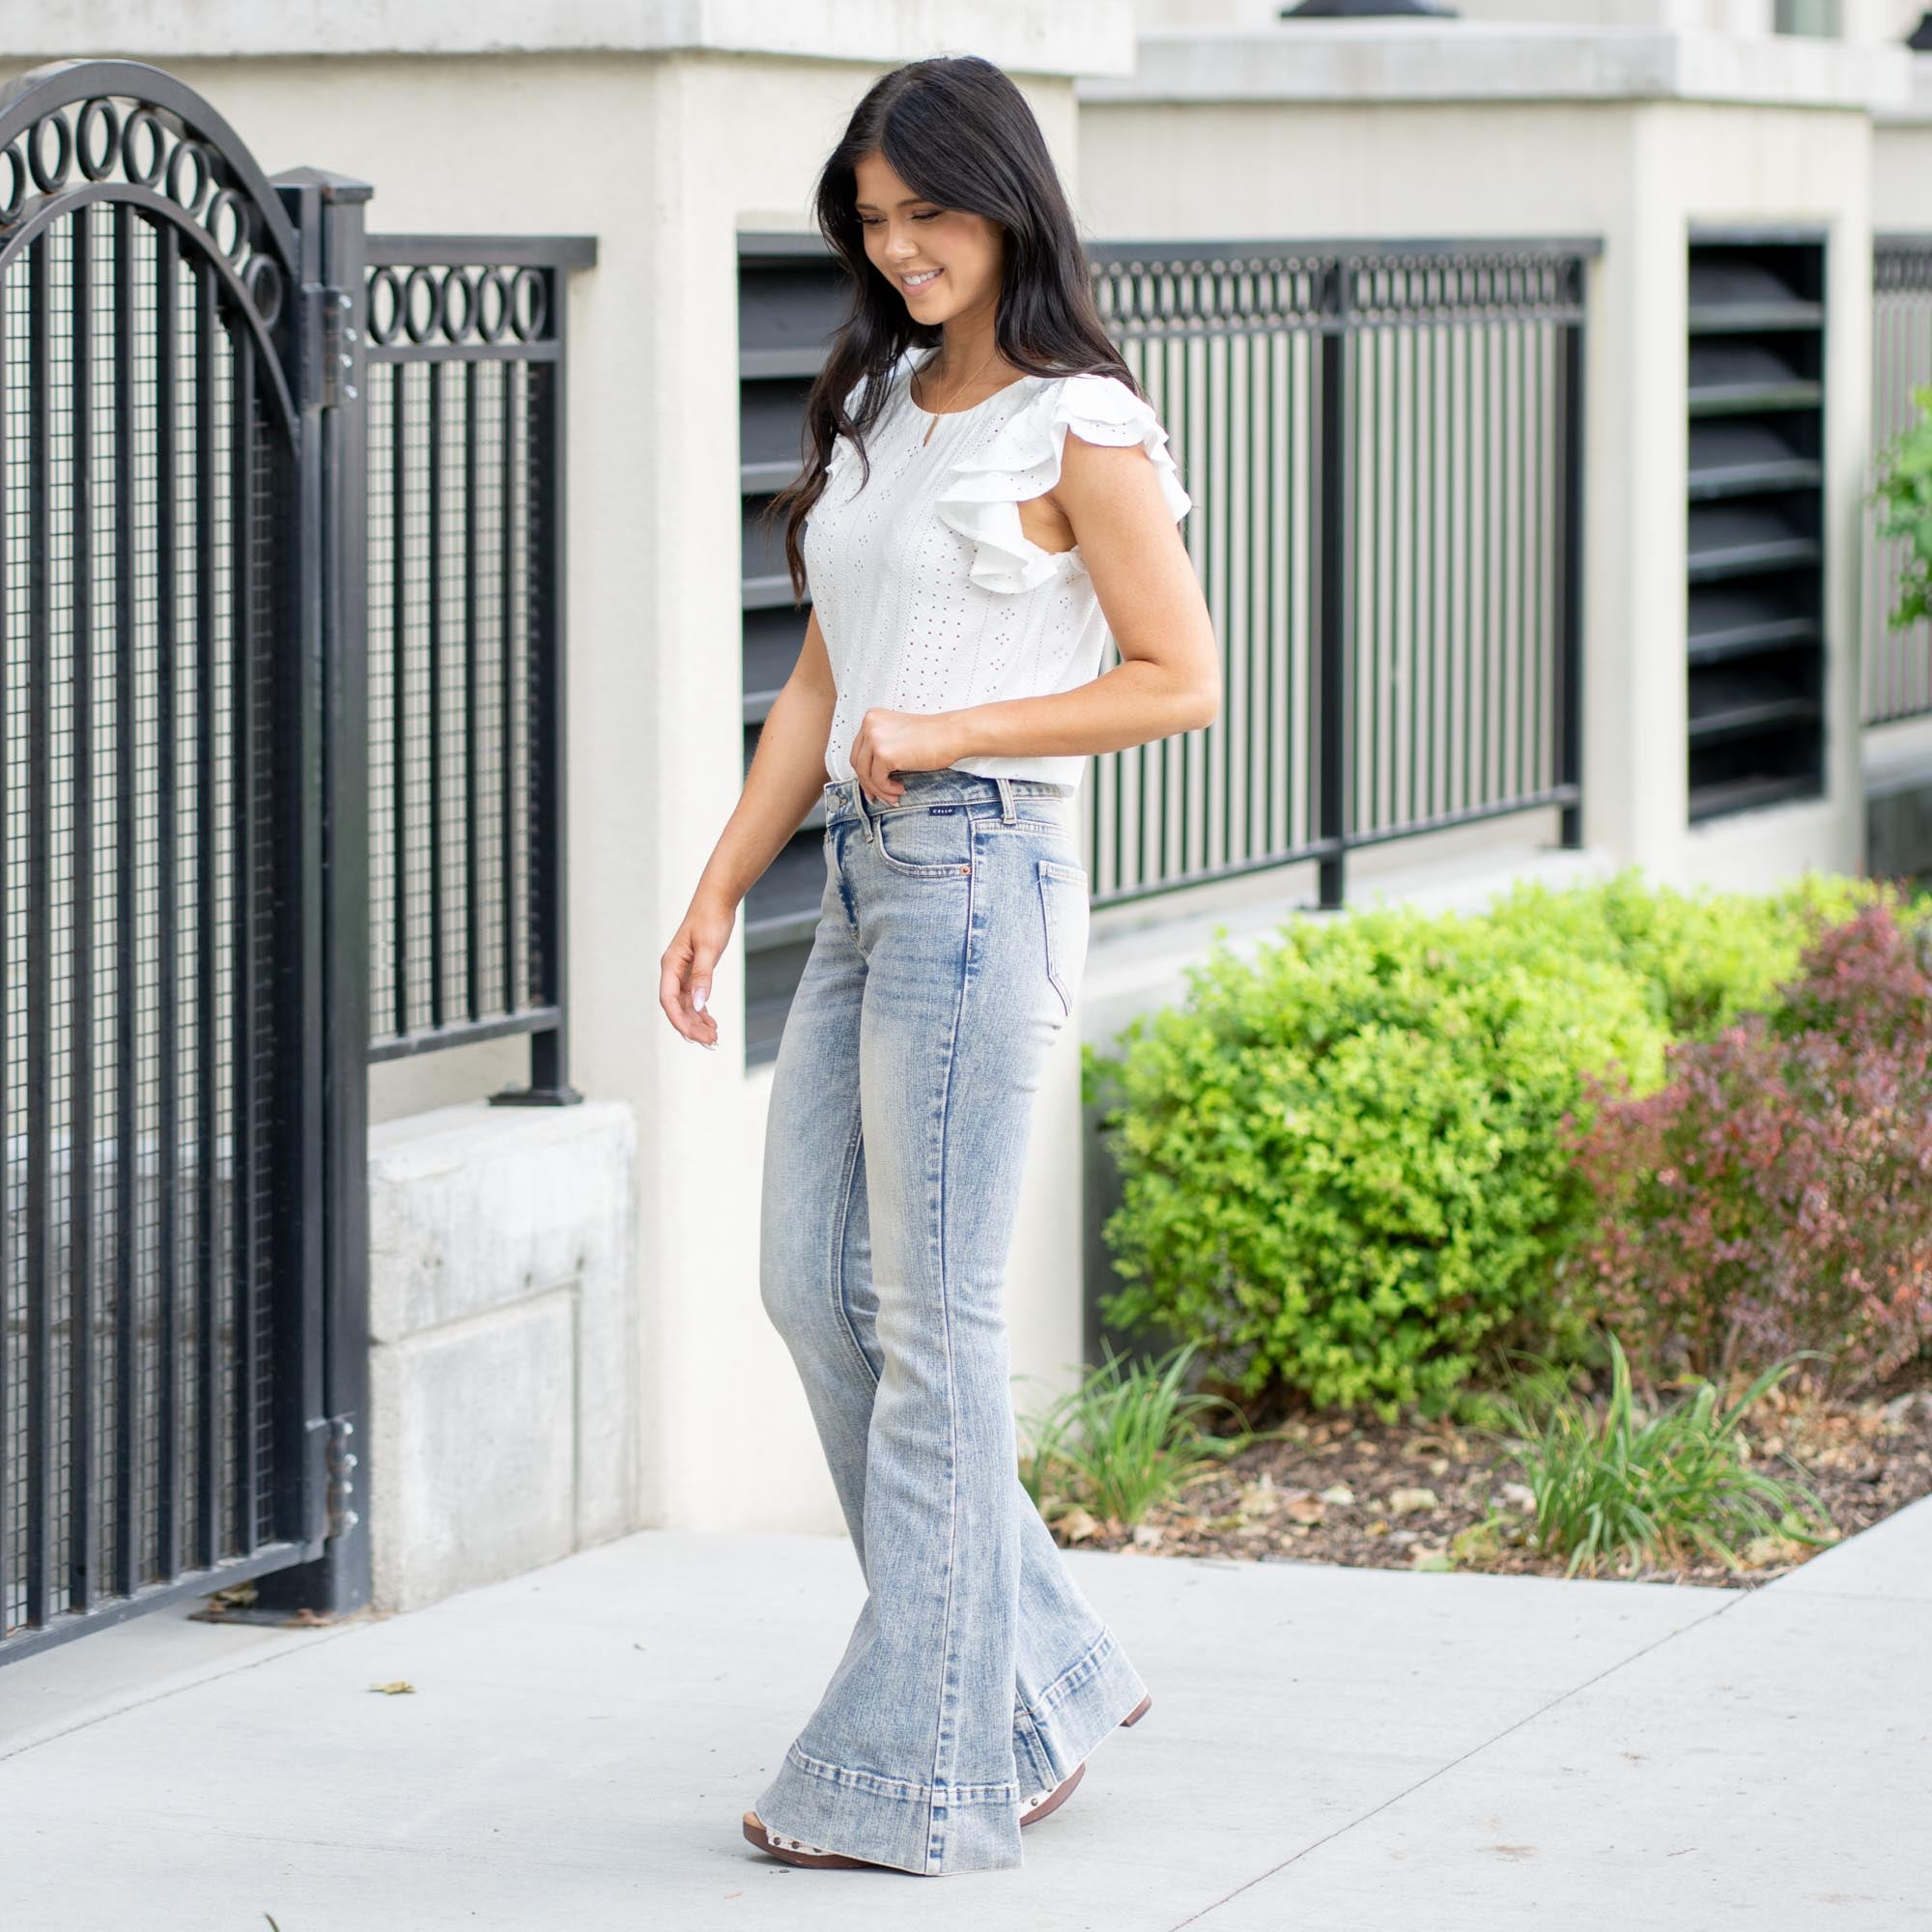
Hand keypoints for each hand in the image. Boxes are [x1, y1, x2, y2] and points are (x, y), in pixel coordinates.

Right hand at [660, 893, 735, 1047]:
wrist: (717, 900)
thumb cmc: (711, 919)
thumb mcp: (709, 948)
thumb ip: (703, 976)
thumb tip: (699, 1005)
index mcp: (671, 965)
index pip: (669, 1000)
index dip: (680, 1021)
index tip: (695, 1037)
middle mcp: (673, 971)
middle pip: (677, 1007)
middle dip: (691, 1027)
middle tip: (711, 1042)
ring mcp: (682, 972)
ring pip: (686, 1005)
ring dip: (697, 1022)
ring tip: (713, 1038)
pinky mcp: (693, 971)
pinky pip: (693, 998)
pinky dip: (702, 1012)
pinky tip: (711, 1023)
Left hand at [848, 707, 963, 802]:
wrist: (952, 734)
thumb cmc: (932, 737)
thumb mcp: (898, 736)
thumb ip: (881, 747)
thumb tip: (868, 776)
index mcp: (872, 718)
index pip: (858, 750)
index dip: (864, 771)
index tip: (872, 785)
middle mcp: (869, 725)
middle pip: (858, 762)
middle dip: (868, 783)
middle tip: (879, 796)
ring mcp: (875, 738)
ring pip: (865, 774)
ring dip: (879, 790)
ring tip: (894, 796)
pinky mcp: (884, 754)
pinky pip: (877, 780)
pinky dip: (887, 790)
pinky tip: (900, 789)